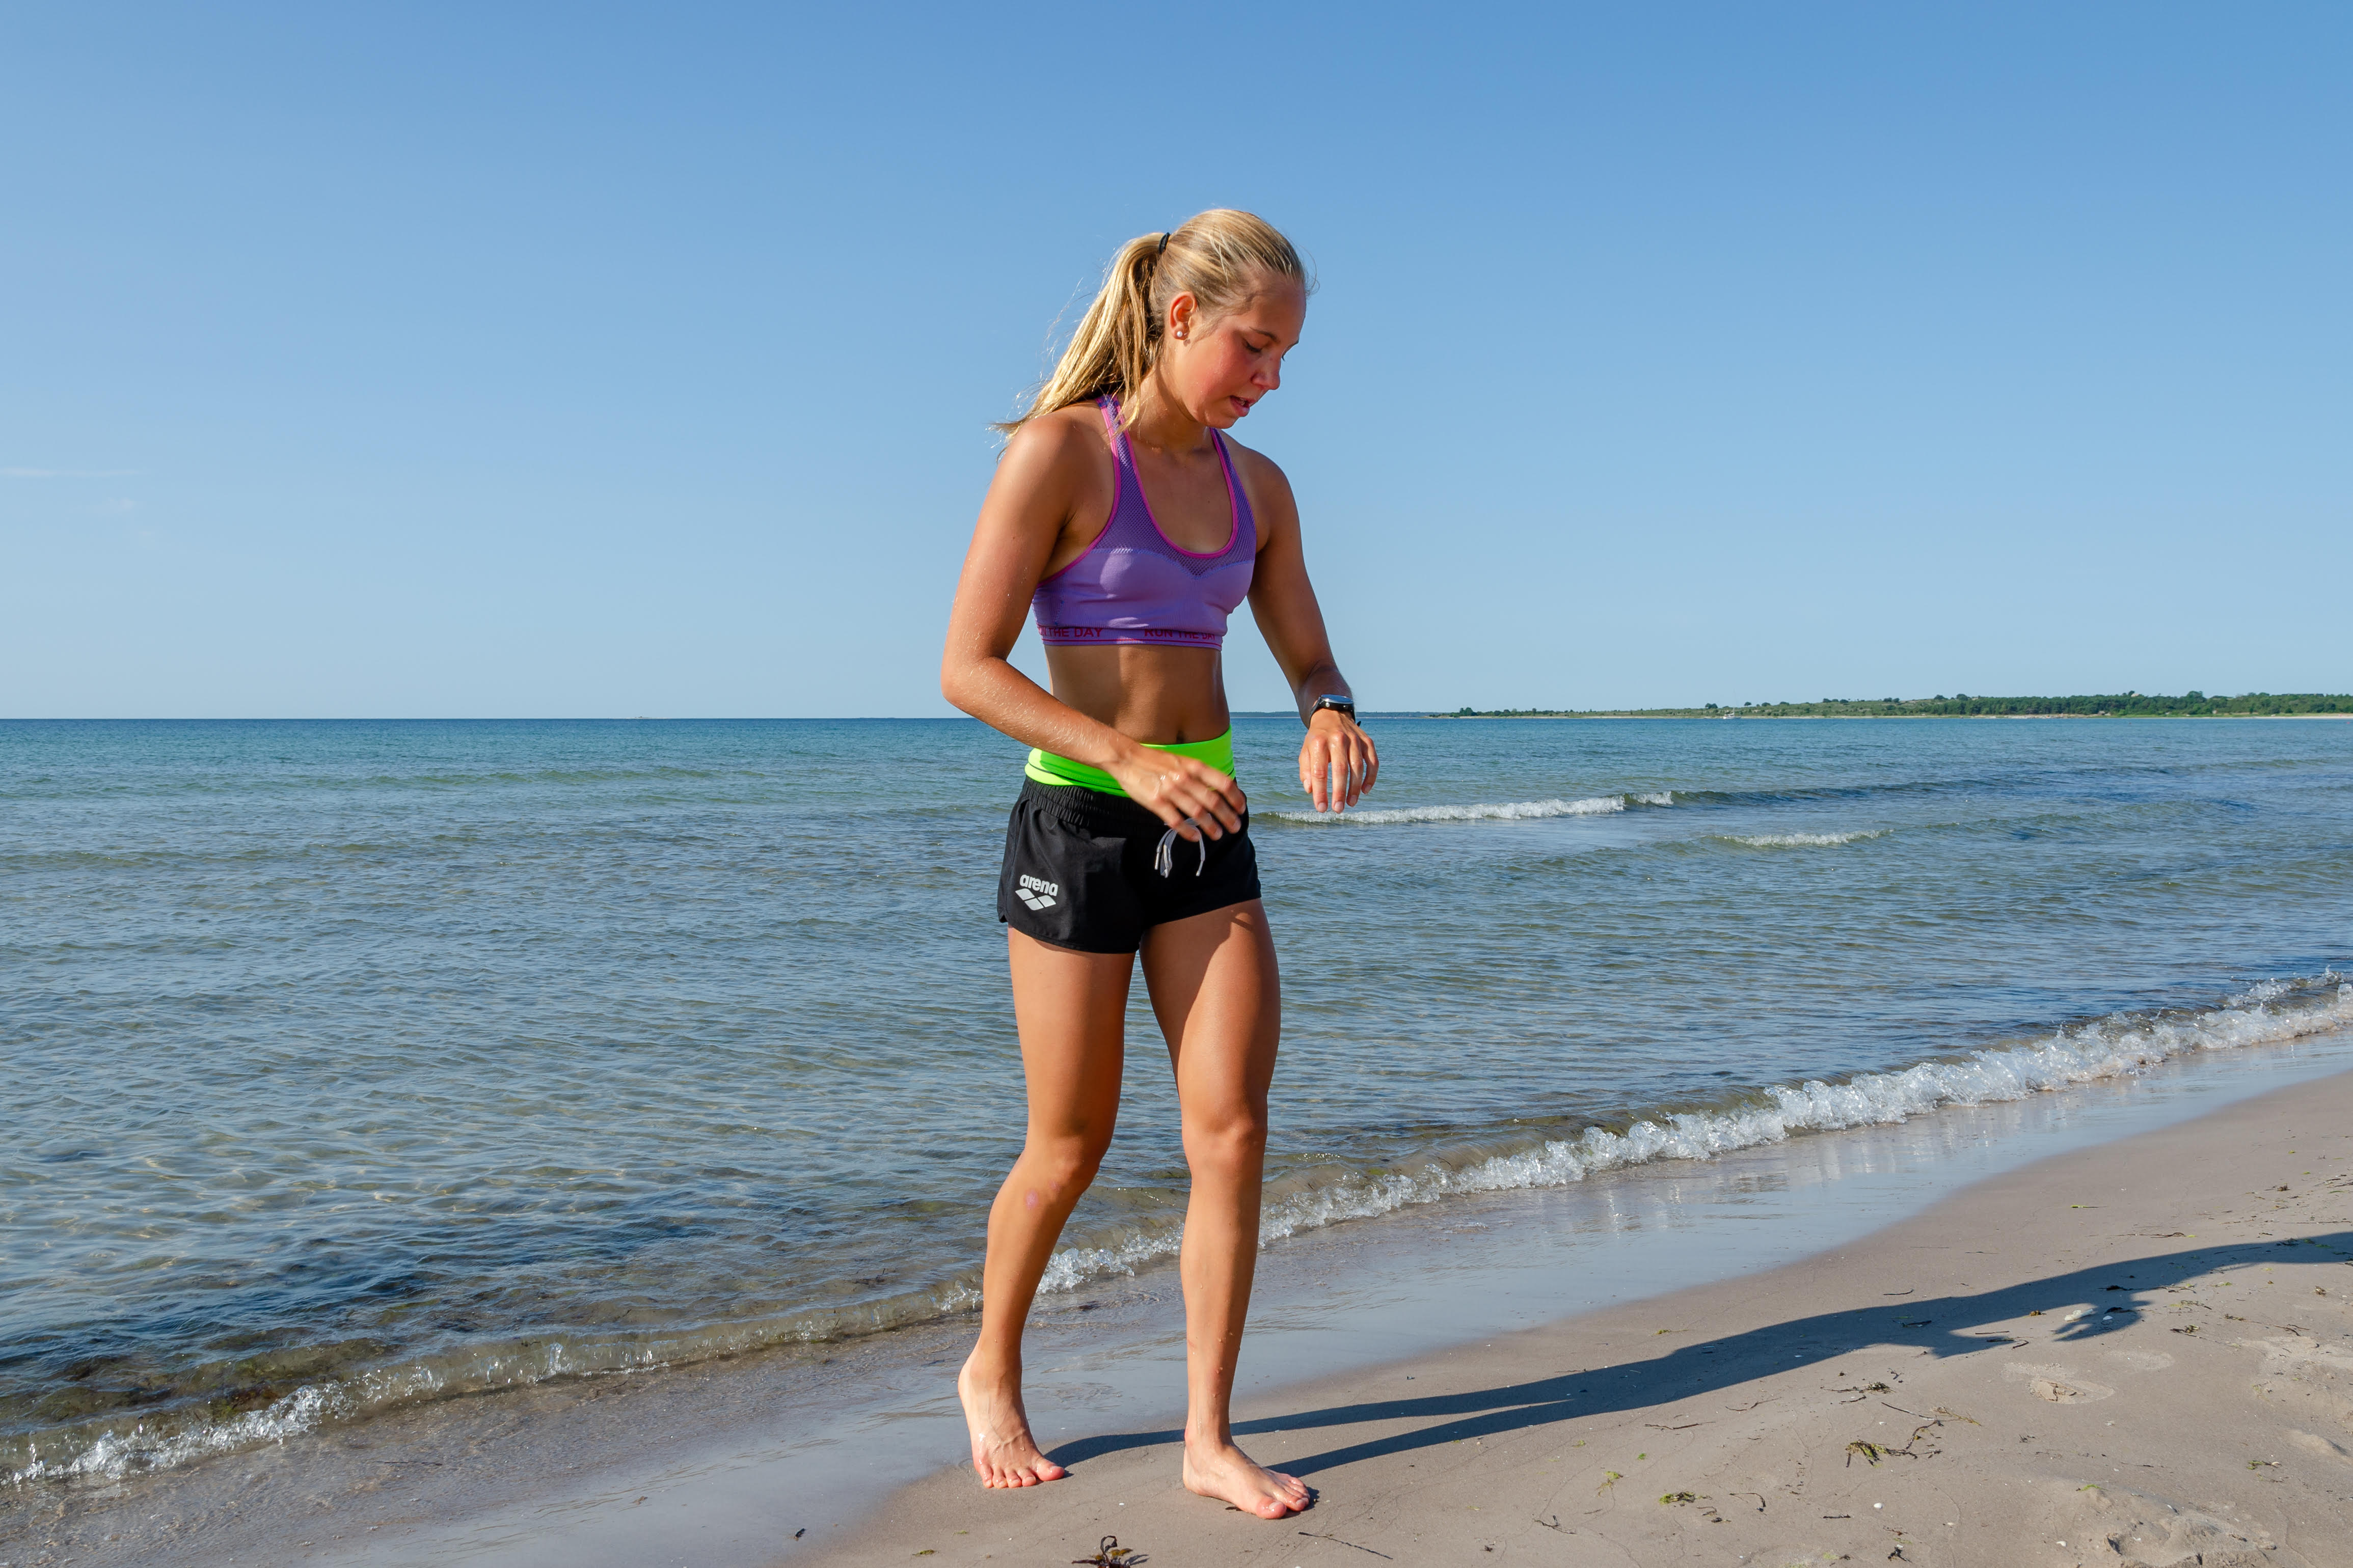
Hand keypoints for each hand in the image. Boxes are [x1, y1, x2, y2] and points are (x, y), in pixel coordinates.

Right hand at [1108, 747, 1247, 841]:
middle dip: (1228, 817)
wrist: (1127, 758)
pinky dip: (1188, 832)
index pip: (1223, 783)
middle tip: (1235, 828)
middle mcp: (1185, 778)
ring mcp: (1171, 791)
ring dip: (1211, 827)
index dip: (1235, 798)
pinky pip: (1177, 821)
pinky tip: (1196, 838)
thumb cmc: (1157, 761)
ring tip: (1218, 835)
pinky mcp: (1156, 802)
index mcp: (1194, 766)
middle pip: (1213, 802)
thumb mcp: (1182, 761)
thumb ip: (1199, 775)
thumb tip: (1218, 791)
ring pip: (1198, 814)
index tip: (1241, 809)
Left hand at [1300, 710, 1377, 811]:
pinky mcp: (1367, 741)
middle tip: (1338, 809)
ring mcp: (1355, 739)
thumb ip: (1306, 771)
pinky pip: (1372, 761)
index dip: (1320, 792)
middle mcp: (1338, 738)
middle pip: (1340, 769)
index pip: (1319, 771)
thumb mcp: (1305, 751)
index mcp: (1319, 742)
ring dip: (1355, 788)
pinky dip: (1371, 777)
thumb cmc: (1317, 739)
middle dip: (1339, 792)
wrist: (1332, 714)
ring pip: (1358, 766)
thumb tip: (1310, 790)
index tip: (1321, 808)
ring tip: (1351, 803)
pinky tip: (1365, 791)